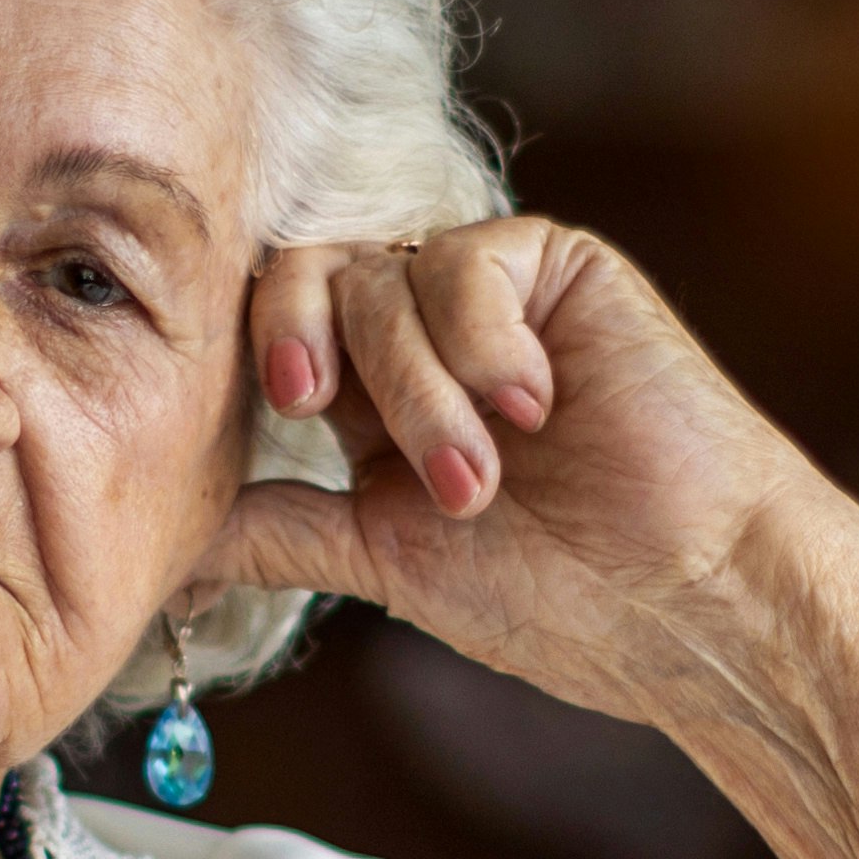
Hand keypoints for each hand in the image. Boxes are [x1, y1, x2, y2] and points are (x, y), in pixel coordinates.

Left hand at [205, 217, 858, 741]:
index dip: (255, 355)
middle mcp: (426, 334)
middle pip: (307, 273)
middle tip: (315, 408)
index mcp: (376, 398)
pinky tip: (537, 409)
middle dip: (301, 339)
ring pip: (382, 279)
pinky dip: (482, 343)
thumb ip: (281, 533)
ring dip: (417, 393)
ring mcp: (493, 295)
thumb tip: (164, 549)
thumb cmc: (566, 597)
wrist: (694, 600)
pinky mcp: (560, 266)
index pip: (274, 330)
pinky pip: (468, 259)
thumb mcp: (388, 562)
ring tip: (481, 484)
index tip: (279, 415)